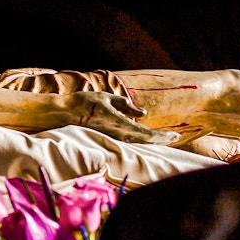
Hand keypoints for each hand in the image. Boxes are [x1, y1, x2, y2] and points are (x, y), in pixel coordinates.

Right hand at [62, 91, 179, 144]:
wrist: (63, 114)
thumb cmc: (84, 103)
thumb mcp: (108, 98)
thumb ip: (126, 106)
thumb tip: (143, 113)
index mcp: (120, 124)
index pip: (146, 134)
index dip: (162, 136)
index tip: (175, 136)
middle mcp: (117, 134)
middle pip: (144, 140)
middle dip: (161, 139)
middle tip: (175, 138)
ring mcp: (112, 137)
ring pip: (137, 141)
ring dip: (151, 140)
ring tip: (163, 138)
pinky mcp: (107, 136)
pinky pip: (128, 139)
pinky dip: (139, 138)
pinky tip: (144, 136)